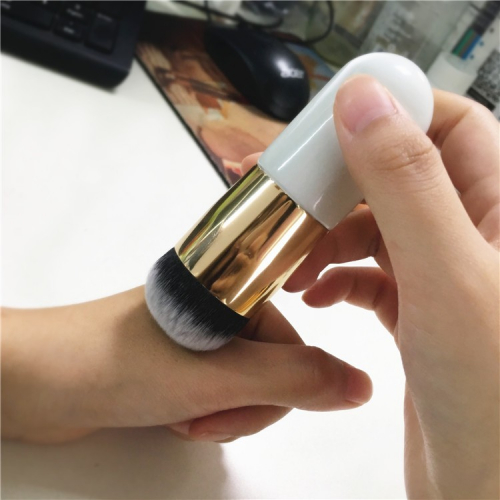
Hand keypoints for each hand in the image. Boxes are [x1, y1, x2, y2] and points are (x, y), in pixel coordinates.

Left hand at [1, 286, 371, 443]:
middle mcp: (218, 308)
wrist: (39, 381)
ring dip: (221, 412)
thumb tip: (359, 385)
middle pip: (270, 370)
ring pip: (244, 385)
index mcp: (233, 291)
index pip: (294, 346)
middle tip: (202, 414)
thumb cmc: (114, 364)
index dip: (277, 388)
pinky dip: (204, 411)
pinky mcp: (179, 358)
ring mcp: (197, 334)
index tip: (240, 405)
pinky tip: (173, 413)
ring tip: (181, 414)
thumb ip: (295, 381)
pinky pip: (216, 390)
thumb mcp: (218, 376)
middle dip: (243, 406)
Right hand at [286, 77, 498, 498]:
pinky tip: (315, 293)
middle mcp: (476, 234)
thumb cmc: (493, 396)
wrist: (485, 490)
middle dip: (341, 185)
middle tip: (292, 199)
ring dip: (330, 236)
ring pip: (377, 225)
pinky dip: (337, 275)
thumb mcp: (448, 274)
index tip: (331, 123)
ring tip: (295, 264)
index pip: (448, 123)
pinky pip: (370, 271)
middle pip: (399, 175)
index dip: (390, 112)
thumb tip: (364, 102)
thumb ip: (407, 183)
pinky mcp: (418, 309)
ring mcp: (444, 273)